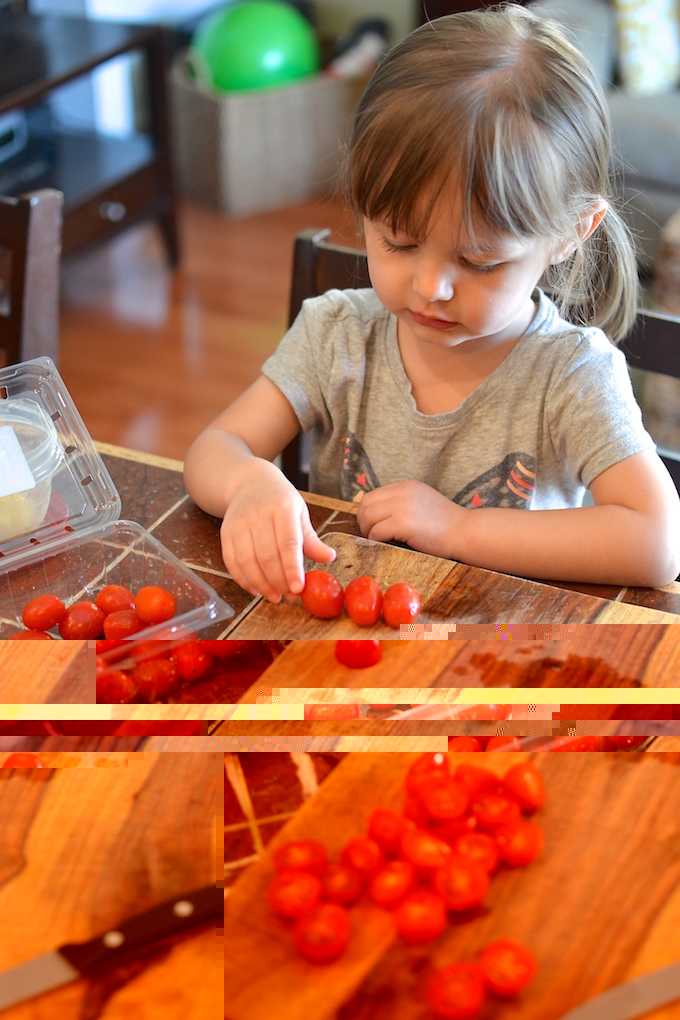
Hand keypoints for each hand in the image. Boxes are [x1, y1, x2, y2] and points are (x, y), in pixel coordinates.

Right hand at [220, 461, 335, 601]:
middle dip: (279, 582)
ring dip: (261, 585)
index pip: (288, 543)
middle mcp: (258, 515)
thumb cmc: (280, 501)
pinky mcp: (226, 533)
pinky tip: (256, 590)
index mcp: (282, 508)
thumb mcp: (300, 513)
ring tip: (275, 597)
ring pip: (247, 562)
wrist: (249, 483)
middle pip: (267, 556)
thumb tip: (329, 558)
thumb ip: (311, 539)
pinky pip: (231, 562)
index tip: (299, 588)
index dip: (292, 569)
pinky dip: (243, 580)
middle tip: (291, 596)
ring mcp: (239, 524)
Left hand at [356, 481, 463, 557]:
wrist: (464, 532)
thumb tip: (376, 514)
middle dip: (363, 521)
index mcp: (407, 486)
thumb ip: (402, 502)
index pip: (373, 495)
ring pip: (368, 517)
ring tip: (376, 539)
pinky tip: (385, 543)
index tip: (371, 525)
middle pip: (366, 504)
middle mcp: (403, 492)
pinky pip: (377, 531)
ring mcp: (403, 506)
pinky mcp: (404, 523)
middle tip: (369, 534)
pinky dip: (376, 539)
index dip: (367, 512)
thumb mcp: (422, 502)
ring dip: (368, 531)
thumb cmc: (445, 524)